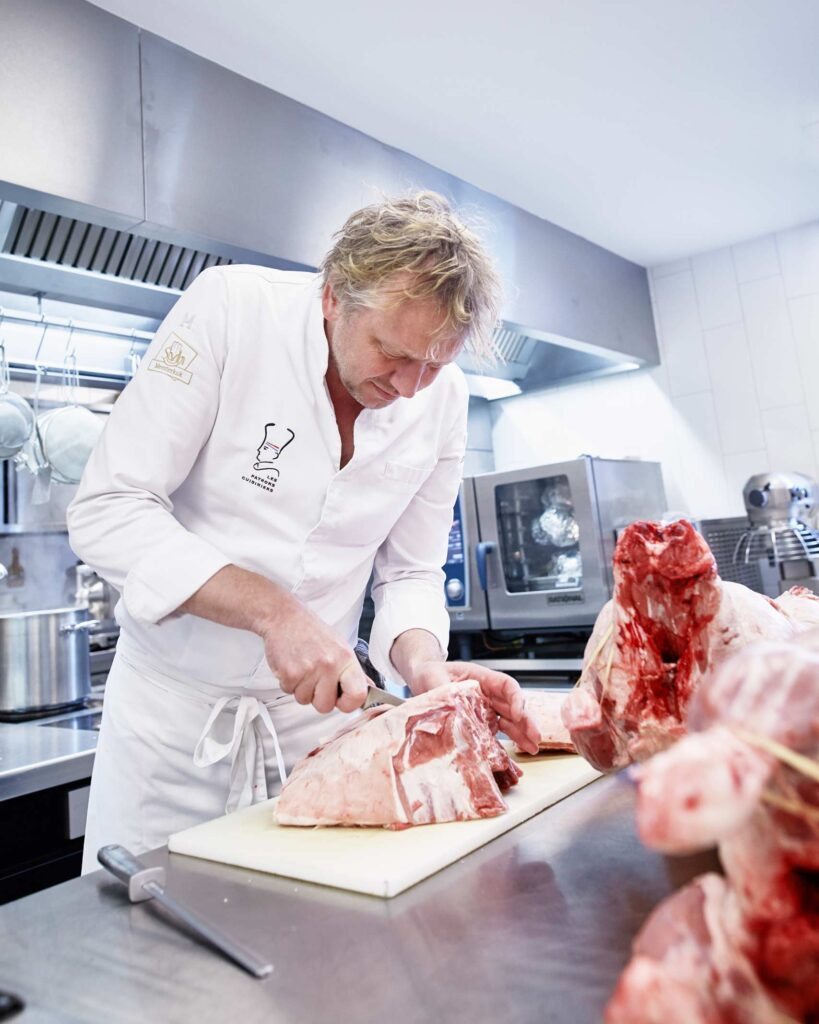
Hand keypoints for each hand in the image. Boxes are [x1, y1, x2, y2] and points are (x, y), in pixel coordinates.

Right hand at [259, 597, 367, 713]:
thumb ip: (354, 672)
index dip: (348, 704)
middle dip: (318, 697)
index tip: (341, 699)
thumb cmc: (313, 632)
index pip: (357, 696)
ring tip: (303, 668)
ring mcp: (309, 669)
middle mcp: (330, 665)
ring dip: (302, 689)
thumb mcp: (340, 647)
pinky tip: (292, 666)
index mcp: (346, 659)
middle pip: (326, 706)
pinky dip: (289, 683)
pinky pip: (289, 693)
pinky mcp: (289, 673)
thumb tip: (370, 689)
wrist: (285, 617)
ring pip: (305, 701)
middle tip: (315, 679)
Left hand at [409, 661, 539, 754]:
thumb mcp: (436, 679)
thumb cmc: (432, 674)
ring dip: (522, 732)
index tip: (518, 713)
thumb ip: (445, 692)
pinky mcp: (480, 720)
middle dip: (526, 721)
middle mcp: (489, 693)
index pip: (507, 686)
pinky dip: (508, 738)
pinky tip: (518, 748)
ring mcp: (486, 707)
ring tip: (533, 747)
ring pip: (509, 719)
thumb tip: (452, 709)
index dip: (516, 699)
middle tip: (536, 737)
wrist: (424, 678)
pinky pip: (497, 729)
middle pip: (513, 705)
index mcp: (483, 678)